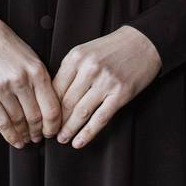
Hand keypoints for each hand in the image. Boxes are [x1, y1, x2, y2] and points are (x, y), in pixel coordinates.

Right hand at [0, 11, 63, 148]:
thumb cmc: (7, 45)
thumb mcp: (31, 58)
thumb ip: (40, 81)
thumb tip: (49, 109)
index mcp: (37, 70)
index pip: (51, 108)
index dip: (54, 125)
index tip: (54, 131)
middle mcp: (21, 80)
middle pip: (35, 118)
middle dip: (39, 132)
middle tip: (40, 137)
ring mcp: (2, 88)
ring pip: (18, 122)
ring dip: (25, 134)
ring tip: (27, 138)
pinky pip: (1, 121)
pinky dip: (10, 135)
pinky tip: (15, 140)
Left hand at [50, 25, 161, 149]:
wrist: (142, 43)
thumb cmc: (111, 48)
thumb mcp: (85, 51)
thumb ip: (69, 70)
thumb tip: (53, 98)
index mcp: (76, 57)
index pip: (55, 88)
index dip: (47, 107)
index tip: (43, 118)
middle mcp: (89, 69)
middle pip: (66, 102)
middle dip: (56, 121)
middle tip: (49, 133)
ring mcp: (106, 82)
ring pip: (81, 113)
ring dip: (69, 130)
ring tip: (62, 139)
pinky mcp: (120, 94)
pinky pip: (100, 119)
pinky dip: (87, 133)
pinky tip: (78, 142)